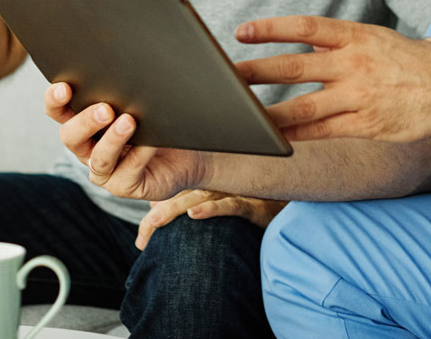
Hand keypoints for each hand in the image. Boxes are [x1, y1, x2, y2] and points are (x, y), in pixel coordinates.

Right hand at [44, 82, 204, 202]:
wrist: (189, 155)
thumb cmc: (161, 122)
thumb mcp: (142, 102)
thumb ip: (129, 88)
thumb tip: (130, 61)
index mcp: (85, 123)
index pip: (59, 112)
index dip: (55, 101)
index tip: (63, 88)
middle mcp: (89, 148)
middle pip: (70, 136)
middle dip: (85, 121)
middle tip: (105, 109)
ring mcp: (105, 170)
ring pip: (98, 159)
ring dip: (112, 139)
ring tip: (129, 122)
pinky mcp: (124, 186)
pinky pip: (127, 172)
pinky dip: (139, 155)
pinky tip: (152, 142)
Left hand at [136, 191, 287, 249]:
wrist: (288, 202)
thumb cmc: (251, 203)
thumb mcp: (219, 205)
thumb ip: (188, 202)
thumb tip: (156, 209)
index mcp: (206, 186)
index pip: (173, 198)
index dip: (154, 217)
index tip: (142, 242)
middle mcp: (217, 186)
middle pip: (180, 198)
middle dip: (158, 218)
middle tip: (142, 238)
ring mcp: (234, 193)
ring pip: (199, 198)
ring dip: (176, 209)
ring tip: (154, 221)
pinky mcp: (251, 204)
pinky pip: (229, 205)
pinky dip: (211, 208)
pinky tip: (194, 213)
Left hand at [234, 17, 430, 141]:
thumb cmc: (425, 63)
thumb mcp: (384, 40)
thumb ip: (347, 44)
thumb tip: (311, 47)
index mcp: (360, 36)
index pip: (306, 27)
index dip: (271, 29)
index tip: (243, 31)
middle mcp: (356, 64)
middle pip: (294, 69)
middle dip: (255, 74)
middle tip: (224, 78)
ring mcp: (360, 98)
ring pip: (302, 108)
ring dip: (268, 113)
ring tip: (240, 118)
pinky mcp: (368, 127)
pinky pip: (325, 135)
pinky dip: (298, 139)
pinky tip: (276, 142)